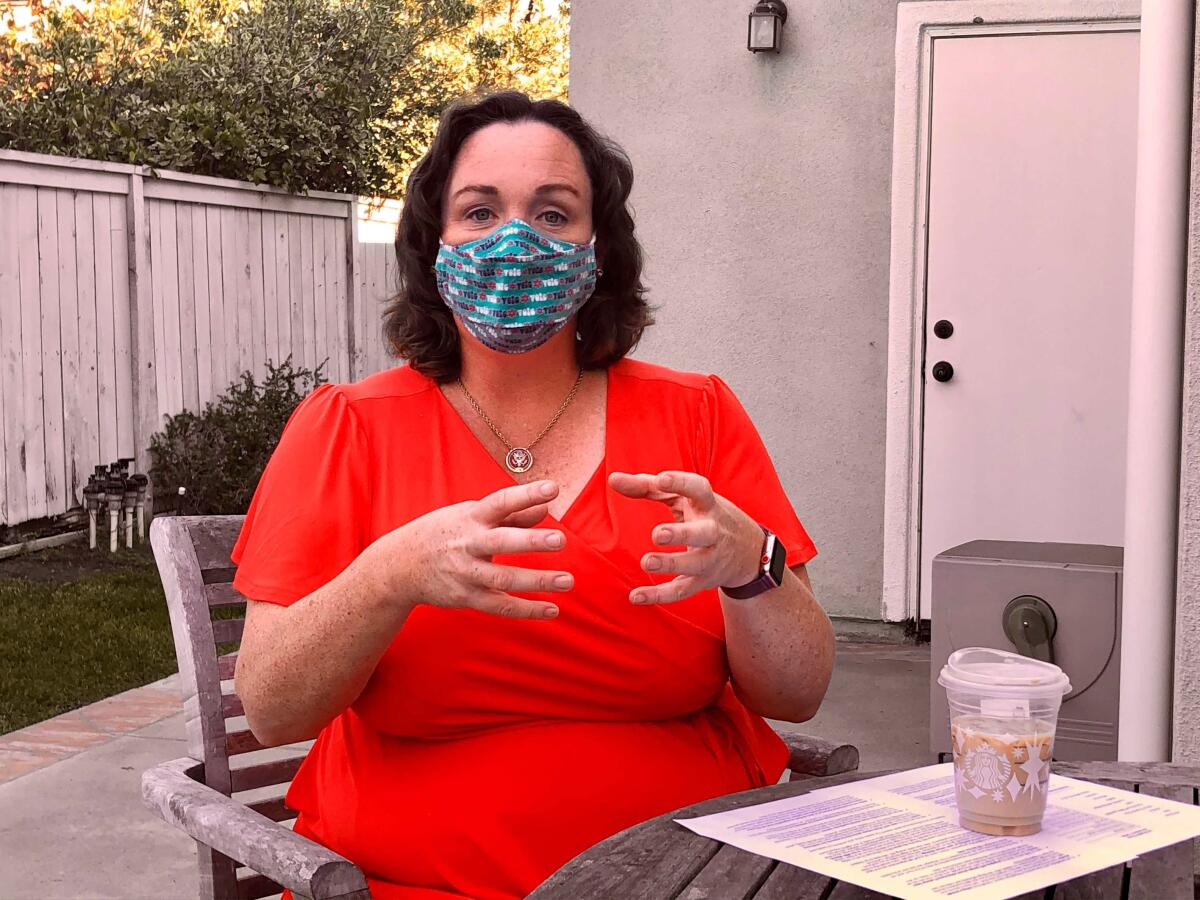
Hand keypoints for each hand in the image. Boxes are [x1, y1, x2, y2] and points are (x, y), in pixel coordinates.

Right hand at [366, 480, 571, 619]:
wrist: (400, 566)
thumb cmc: (445, 533)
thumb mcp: (471, 516)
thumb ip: (512, 513)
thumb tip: (546, 506)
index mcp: (470, 517)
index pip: (501, 502)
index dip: (526, 494)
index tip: (552, 489)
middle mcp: (468, 544)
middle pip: (501, 542)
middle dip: (531, 541)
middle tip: (561, 540)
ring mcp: (466, 573)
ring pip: (504, 579)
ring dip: (537, 581)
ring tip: (567, 580)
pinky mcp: (466, 598)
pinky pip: (500, 606)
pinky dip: (527, 609)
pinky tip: (552, 610)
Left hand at [608, 470, 763, 604]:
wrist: (749, 553)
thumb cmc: (705, 515)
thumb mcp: (683, 497)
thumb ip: (647, 486)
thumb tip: (612, 479)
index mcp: (708, 505)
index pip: (699, 490)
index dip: (681, 483)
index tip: (662, 479)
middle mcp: (714, 532)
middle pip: (703, 533)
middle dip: (682, 534)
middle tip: (658, 534)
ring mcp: (710, 559)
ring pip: (694, 564)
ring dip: (671, 564)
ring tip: (646, 562)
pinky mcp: (702, 582)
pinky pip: (681, 591)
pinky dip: (659, 595)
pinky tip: (635, 596)